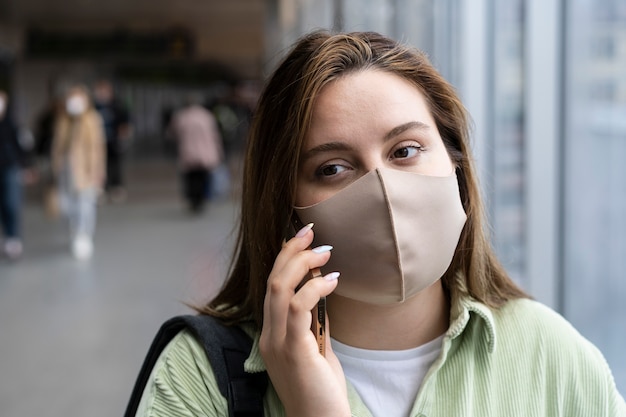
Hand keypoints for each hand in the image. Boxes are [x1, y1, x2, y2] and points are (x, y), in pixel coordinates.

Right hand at [259, 224, 349, 416]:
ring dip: (302, 264)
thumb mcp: (316, 349)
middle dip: (291, 252)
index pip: (271, 287)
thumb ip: (314, 322)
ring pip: (280, 288)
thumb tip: (322, 291)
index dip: (284, 259)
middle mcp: (268, 336)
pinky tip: (333, 280)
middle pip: (272, 281)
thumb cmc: (321, 389)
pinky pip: (298, 308)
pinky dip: (315, 288)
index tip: (302, 239)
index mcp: (271, 334)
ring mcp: (277, 343)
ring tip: (325, 251)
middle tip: (310, 232)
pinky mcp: (293, 350)